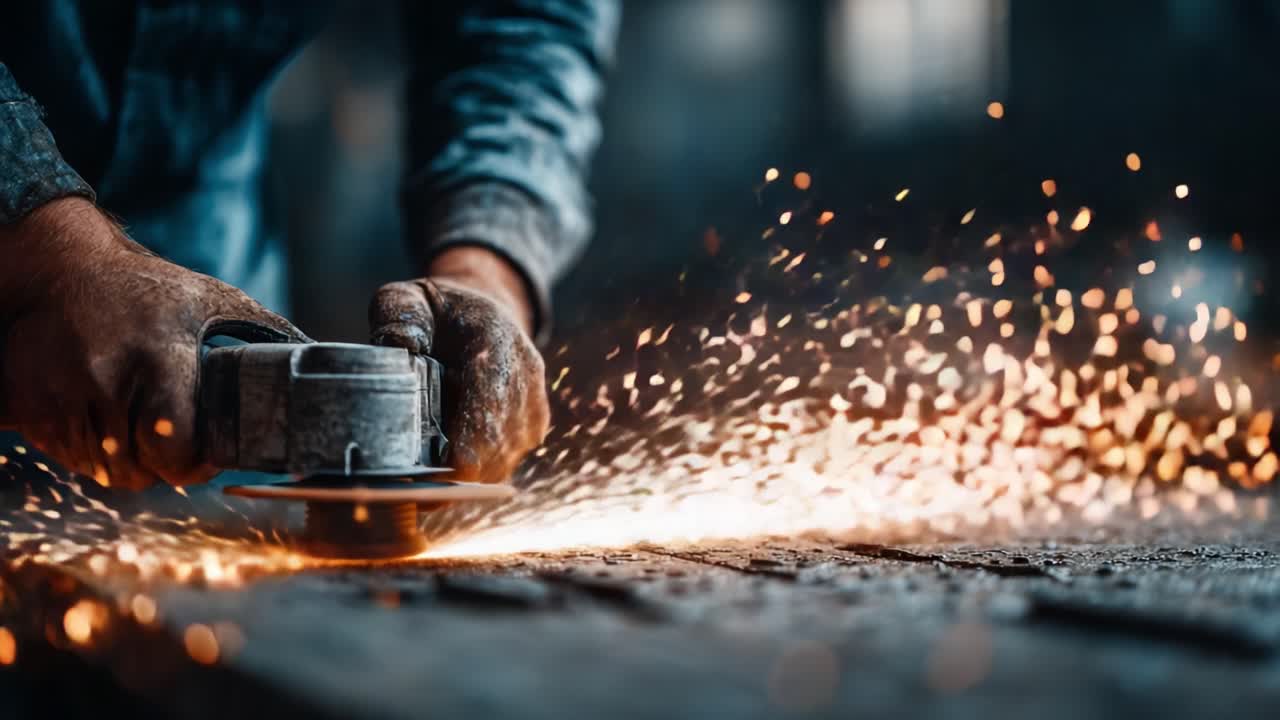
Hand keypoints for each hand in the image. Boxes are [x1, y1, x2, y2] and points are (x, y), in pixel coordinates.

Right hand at [0, 198, 308, 488]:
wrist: (59, 269)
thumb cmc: (146, 290)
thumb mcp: (211, 299)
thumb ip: (264, 331)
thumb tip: (317, 358)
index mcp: (158, 355)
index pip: (175, 442)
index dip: (194, 461)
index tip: (206, 455)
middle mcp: (105, 377)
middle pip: (137, 467)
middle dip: (163, 466)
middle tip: (178, 448)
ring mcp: (60, 393)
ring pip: (101, 469)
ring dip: (127, 463)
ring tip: (143, 432)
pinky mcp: (27, 404)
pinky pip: (67, 455)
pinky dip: (92, 453)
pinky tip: (109, 424)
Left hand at [369, 247, 549, 483]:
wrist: (484, 311)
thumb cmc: (438, 311)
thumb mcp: (407, 297)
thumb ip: (398, 313)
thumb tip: (398, 343)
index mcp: (494, 340)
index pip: (487, 405)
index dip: (461, 449)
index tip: (428, 477)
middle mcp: (525, 374)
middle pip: (496, 445)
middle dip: (454, 472)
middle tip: (411, 487)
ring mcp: (534, 401)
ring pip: (503, 461)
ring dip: (465, 474)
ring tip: (428, 470)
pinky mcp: (535, 423)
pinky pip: (506, 462)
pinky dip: (476, 470)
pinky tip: (450, 459)